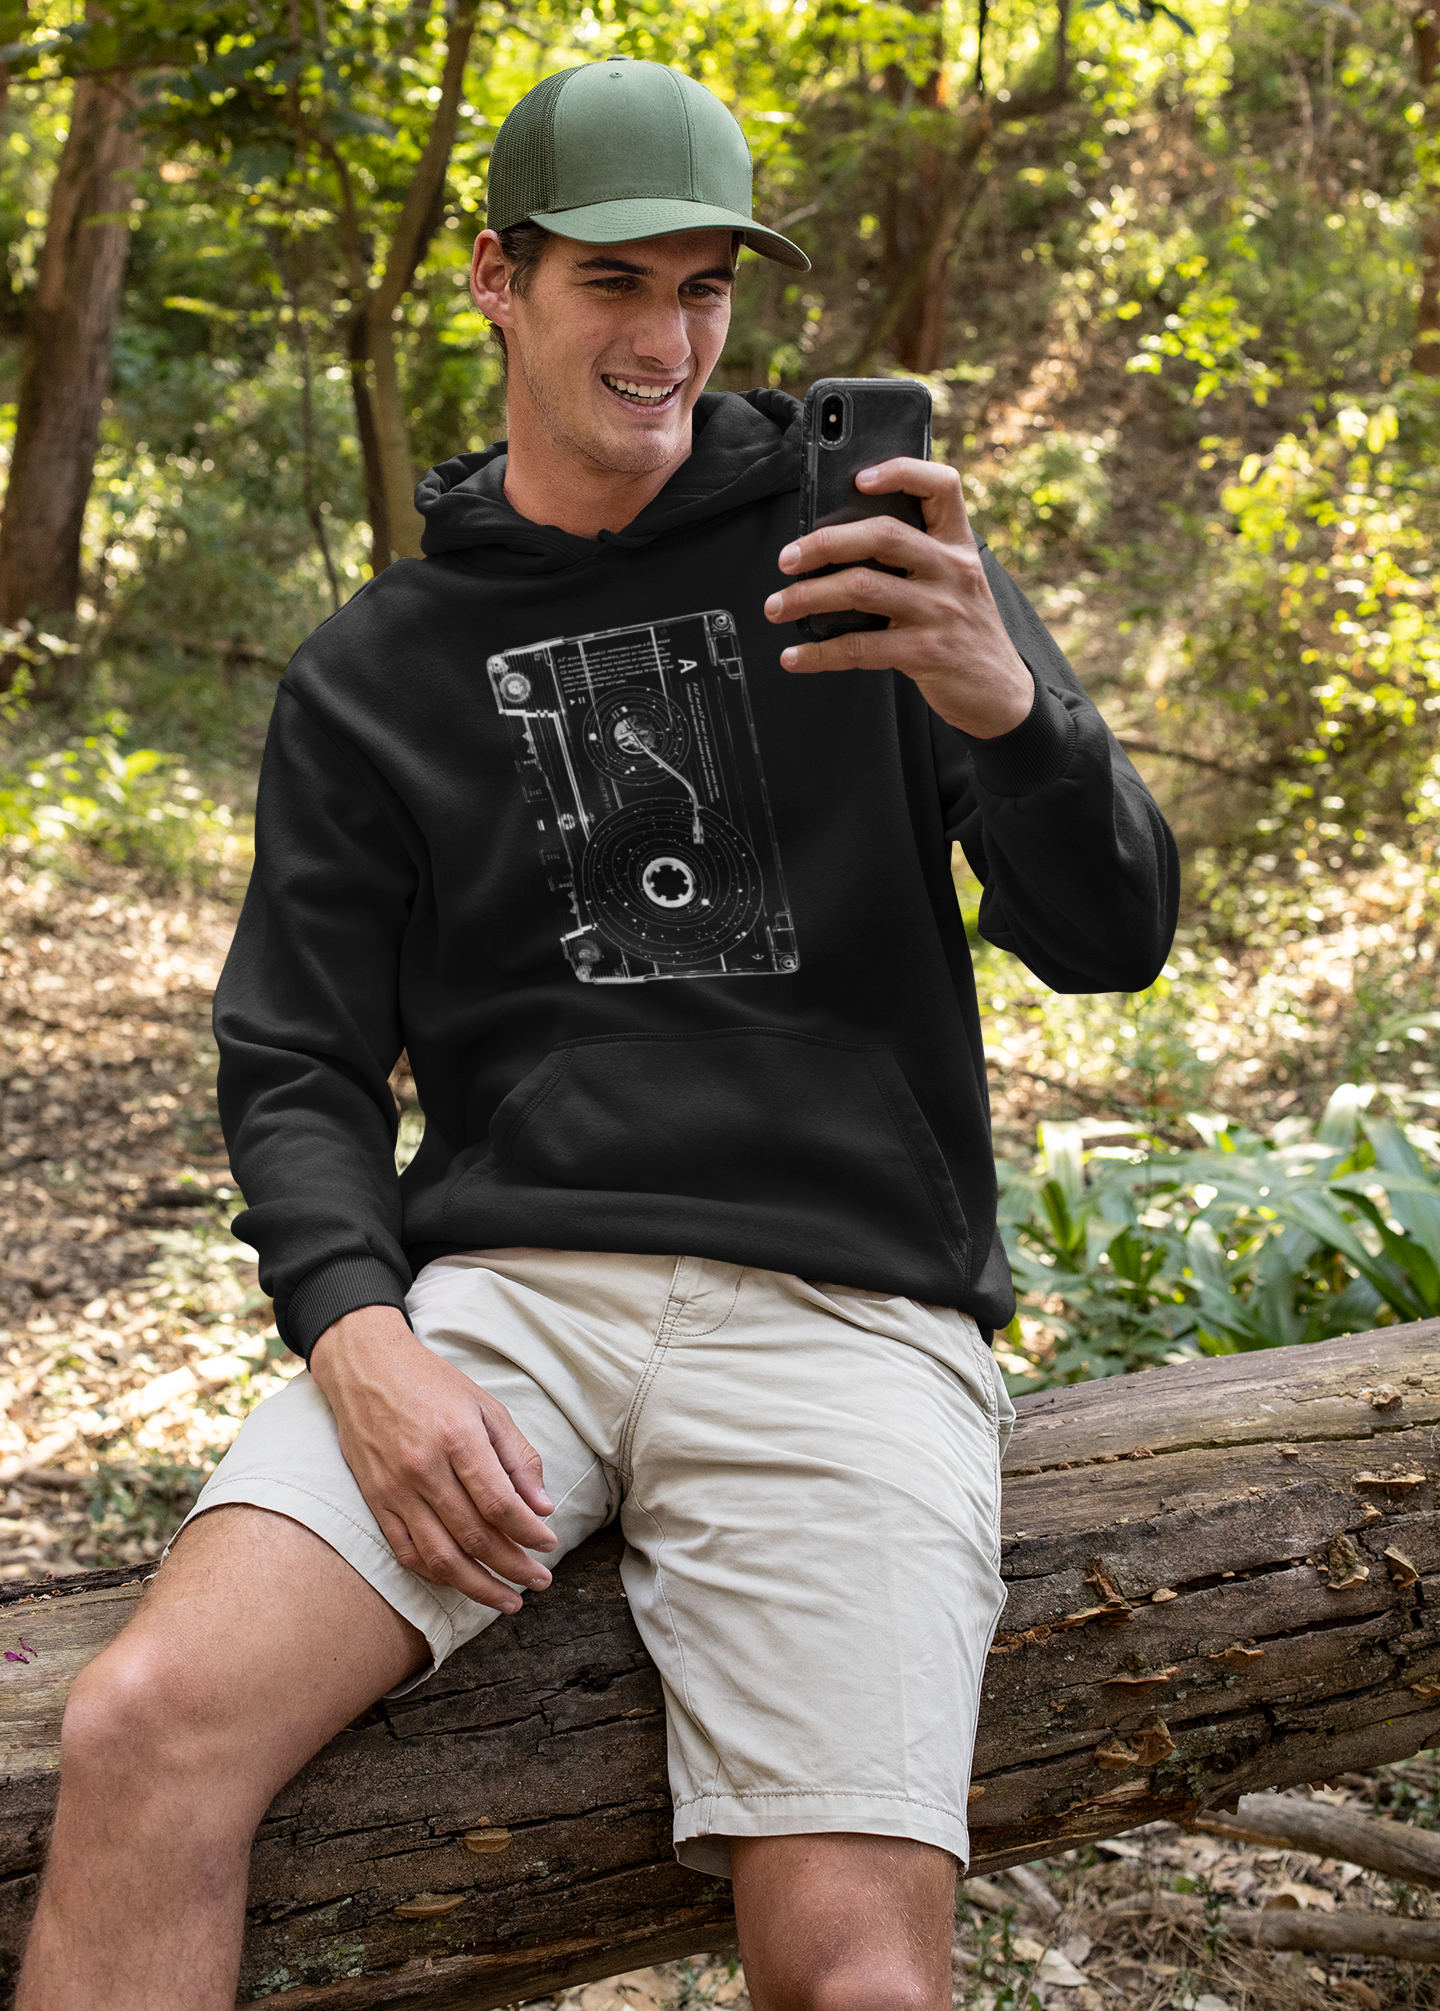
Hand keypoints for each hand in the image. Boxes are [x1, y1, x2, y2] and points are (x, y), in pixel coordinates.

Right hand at [309, 1306, 557, 1612]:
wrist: (366, 1368)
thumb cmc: (432, 1383)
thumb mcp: (486, 1406)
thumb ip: (518, 1456)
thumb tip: (542, 1506)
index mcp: (457, 1438)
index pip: (500, 1504)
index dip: (529, 1533)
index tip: (549, 1544)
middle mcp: (424, 1469)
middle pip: (474, 1537)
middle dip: (513, 1566)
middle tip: (540, 1581)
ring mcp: (395, 1489)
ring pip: (441, 1557)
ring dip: (479, 1586)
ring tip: (508, 1599)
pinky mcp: (375, 1502)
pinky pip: (407, 1552)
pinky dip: (437, 1575)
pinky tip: (462, 1583)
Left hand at [763, 458, 1034, 739]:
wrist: (1000, 694)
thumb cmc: (964, 632)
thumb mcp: (955, 584)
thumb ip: (915, 559)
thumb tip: (837, 549)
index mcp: (958, 545)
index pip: (941, 485)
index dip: (900, 471)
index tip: (859, 478)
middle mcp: (952, 570)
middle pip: (881, 535)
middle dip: (823, 544)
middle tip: (787, 559)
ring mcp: (941, 611)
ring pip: (861, 589)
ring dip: (807, 597)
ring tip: (778, 606)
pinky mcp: (927, 653)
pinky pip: (860, 648)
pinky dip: (819, 654)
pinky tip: (795, 657)